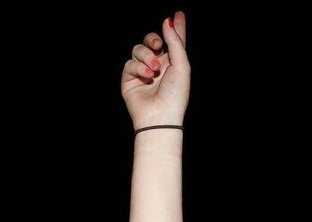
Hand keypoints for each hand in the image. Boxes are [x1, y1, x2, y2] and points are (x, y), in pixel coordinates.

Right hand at [120, 13, 189, 130]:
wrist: (160, 116)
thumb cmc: (175, 93)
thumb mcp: (181, 64)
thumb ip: (175, 41)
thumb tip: (167, 21)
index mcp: (173, 62)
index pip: (173, 40)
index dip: (175, 27)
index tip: (178, 14)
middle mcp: (157, 65)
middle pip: (151, 41)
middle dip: (153, 39)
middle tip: (158, 45)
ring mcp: (142, 72)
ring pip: (138, 50)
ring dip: (147, 56)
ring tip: (154, 70)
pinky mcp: (129, 80)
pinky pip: (129, 63)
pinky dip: (138, 67)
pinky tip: (147, 77)